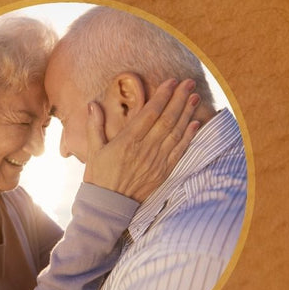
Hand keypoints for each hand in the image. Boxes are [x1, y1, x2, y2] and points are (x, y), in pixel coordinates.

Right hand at [81, 79, 201, 201]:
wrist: (108, 207)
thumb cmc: (99, 177)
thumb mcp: (93, 150)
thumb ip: (94, 125)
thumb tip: (93, 104)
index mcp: (127, 141)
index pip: (150, 113)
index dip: (162, 96)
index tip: (171, 82)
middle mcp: (145, 149)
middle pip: (167, 119)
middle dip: (179, 99)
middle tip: (189, 83)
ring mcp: (156, 161)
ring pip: (175, 133)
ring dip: (187, 114)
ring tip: (195, 97)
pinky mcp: (163, 172)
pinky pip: (179, 151)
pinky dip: (189, 137)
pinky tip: (195, 124)